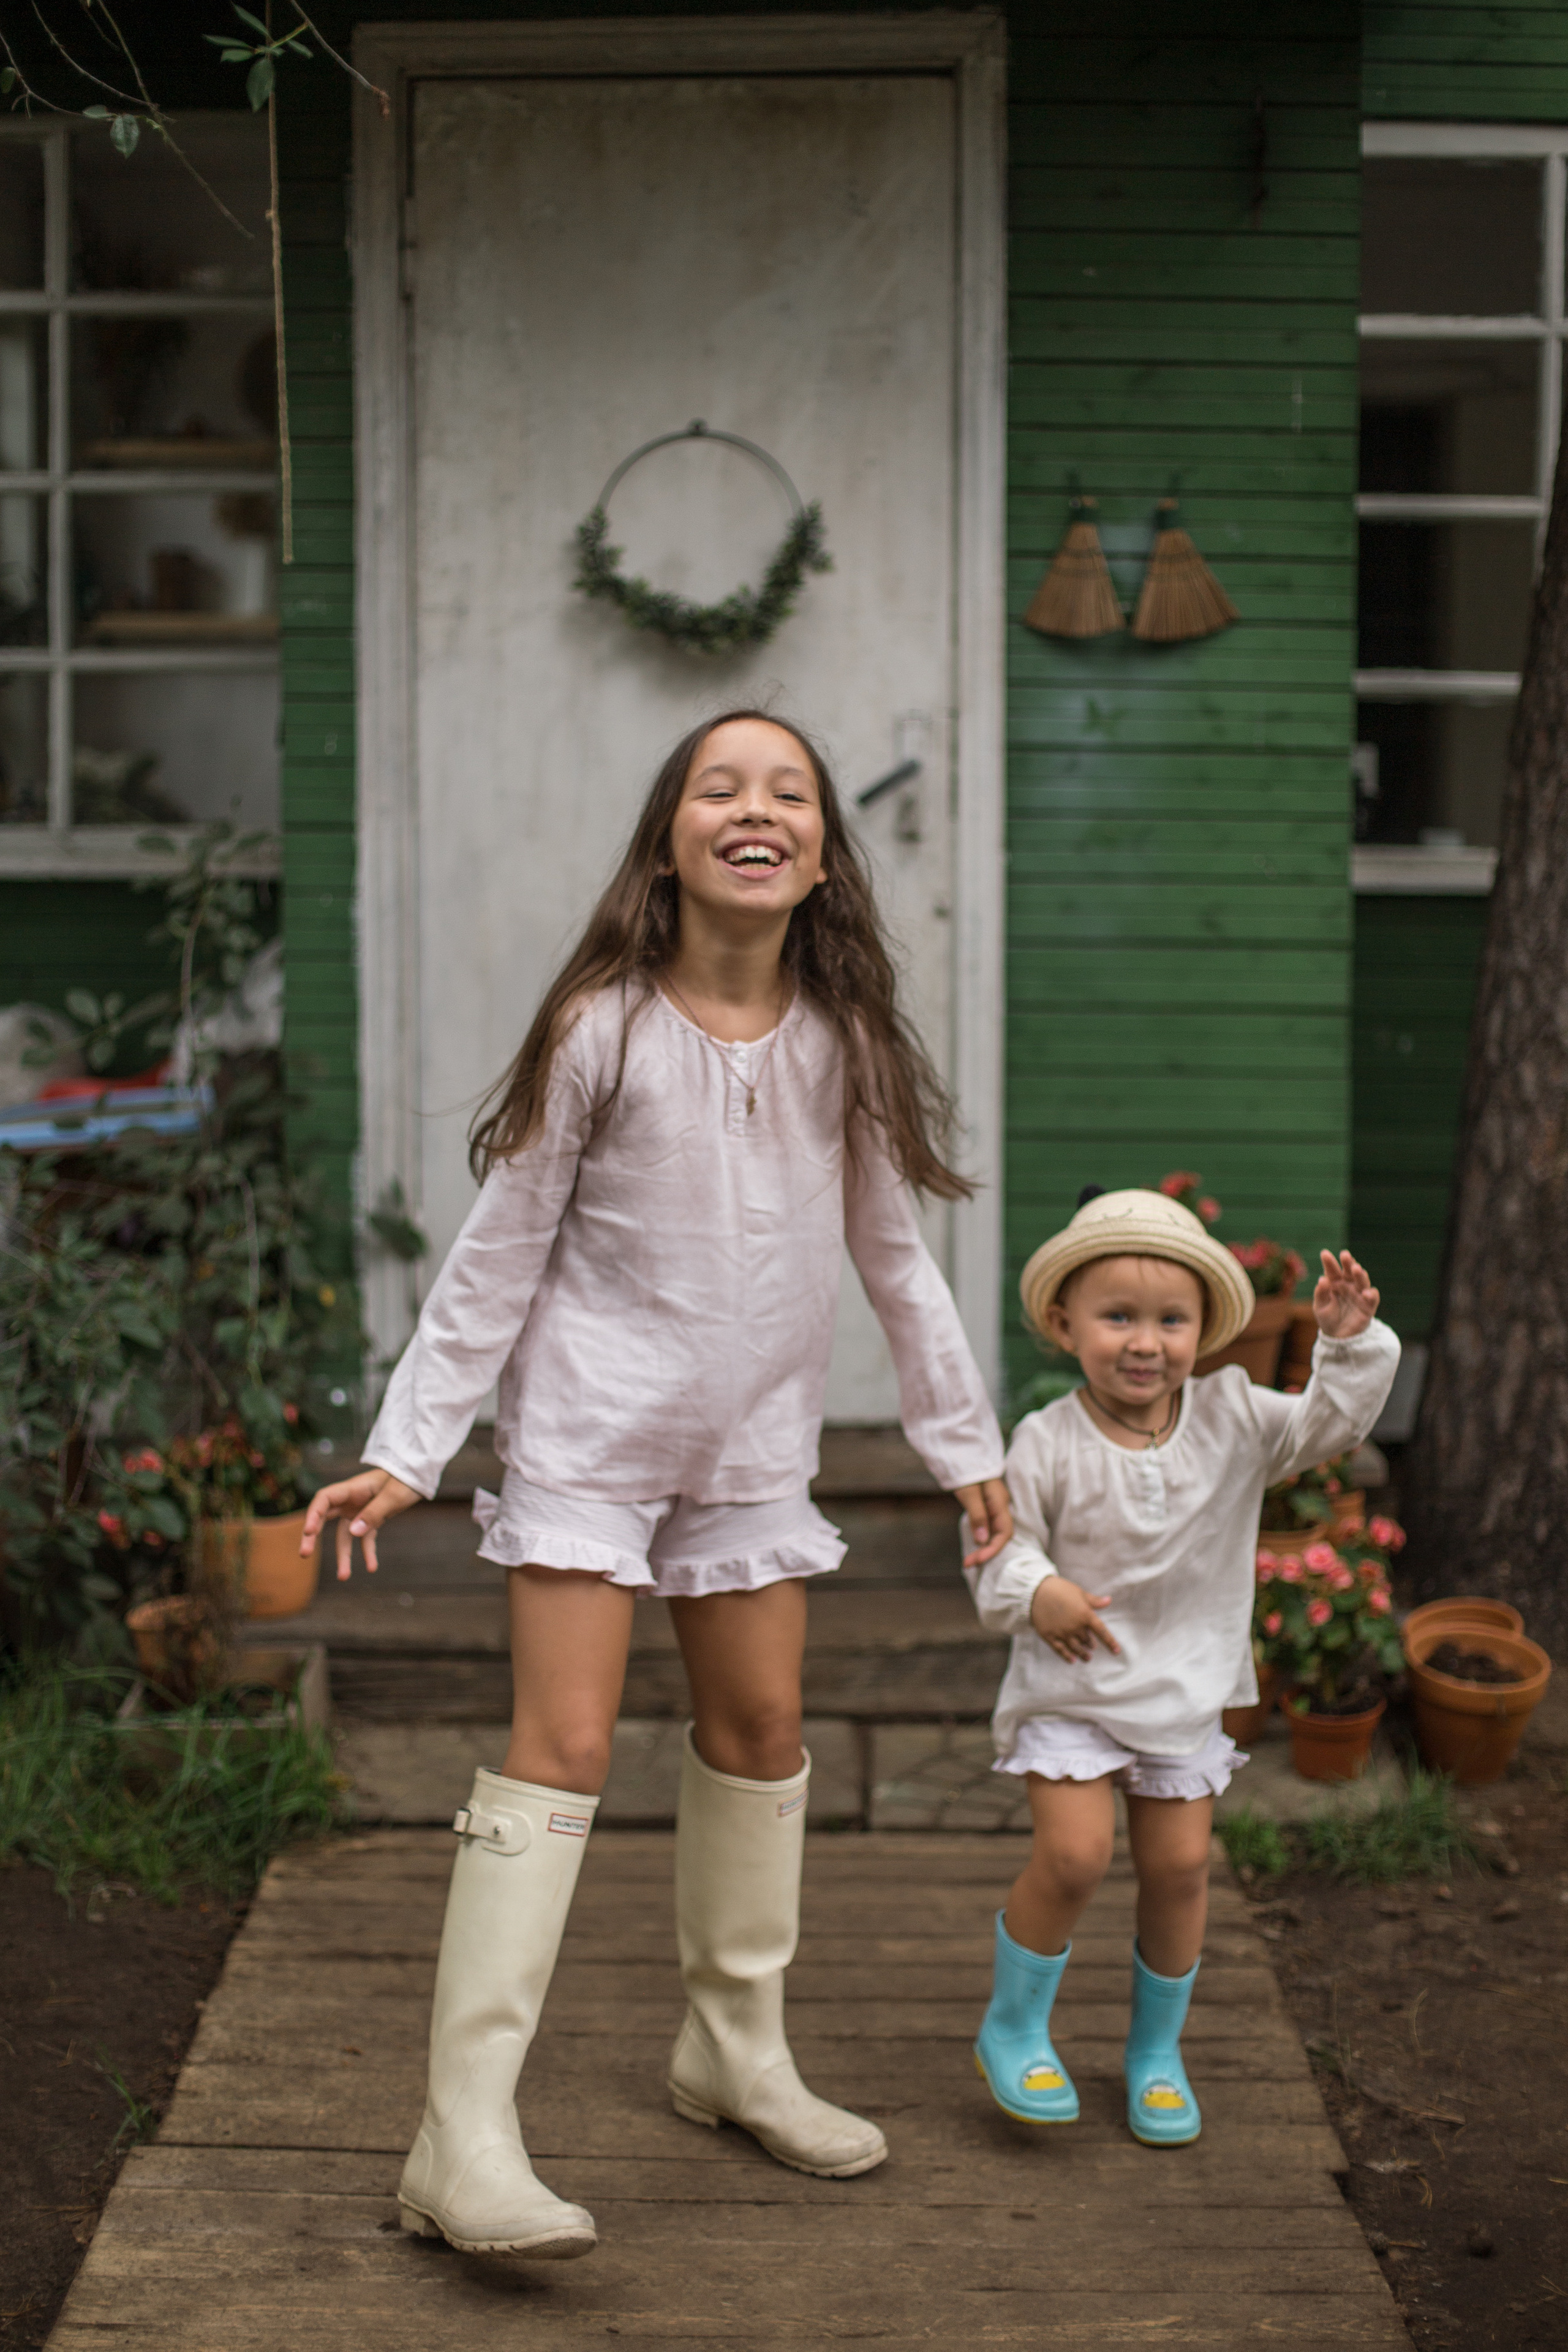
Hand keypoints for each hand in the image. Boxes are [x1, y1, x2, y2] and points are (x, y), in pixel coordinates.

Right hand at [301, 1468, 420, 1580]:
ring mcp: (360, 1510)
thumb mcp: (393, 1496)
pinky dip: (366, 1551)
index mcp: (353, 1488)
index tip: (309, 1531)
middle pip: (325, 1517)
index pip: (324, 1499)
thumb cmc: (406, 1479)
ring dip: (344, 1555)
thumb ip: (374, 1513)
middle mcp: (351, 1500)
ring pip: (345, 1534)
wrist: (419, 1475)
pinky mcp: (371, 1518)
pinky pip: (365, 1538)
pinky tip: (372, 1567)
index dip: (313, 1514)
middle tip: (304, 1554)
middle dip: (313, 1536)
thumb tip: (354, 1532)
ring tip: (343, 1577)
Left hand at [955, 1477, 1013, 1567]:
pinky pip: (987, 1526)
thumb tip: (982, 1541)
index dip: (993, 1549)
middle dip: (986, 1552)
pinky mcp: (986, 1505)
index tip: (978, 1560)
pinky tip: (974, 1545)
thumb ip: (977, 1516)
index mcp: (1000, 1502)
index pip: (1004, 1532)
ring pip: (993, 1532)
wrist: (962, 1452)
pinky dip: (981, 1537)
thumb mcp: (969, 1493)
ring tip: (969, 1560)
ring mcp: (994, 1506)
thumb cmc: (965, 1470)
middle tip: (968, 1564)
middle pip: (1000, 1535)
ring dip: (983, 1547)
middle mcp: (1000, 1506)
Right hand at [1030, 1574, 1118, 1662]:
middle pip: (1087, 1640)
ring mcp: (1062, 1632)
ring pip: (1076, 1648)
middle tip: (1092, 1646)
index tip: (1117, 1651)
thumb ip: (1094, 1601)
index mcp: (1085, 1614)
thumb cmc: (1060, 1589)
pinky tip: (1072, 1660)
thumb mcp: (1079, 1593)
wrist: (1035, 1591)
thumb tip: (1109, 1601)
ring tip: (1087, 1658)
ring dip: (1083, 1654)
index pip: (1102, 1632)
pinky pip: (1061, 1650)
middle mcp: (1075, 1626)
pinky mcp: (1049, 1636)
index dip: (1111, 1642)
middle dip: (1091, 1644)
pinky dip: (1068, 1656)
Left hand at [1313, 1249, 1379, 1339]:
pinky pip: (1372, 1298)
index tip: (1324, 1254)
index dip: (1329, 1262)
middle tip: (1345, 1255)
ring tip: (1356, 1269)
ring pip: (1362, 1281)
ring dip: (1360, 1274)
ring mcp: (1359, 1294)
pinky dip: (1371, 1294)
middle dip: (1348, 1262)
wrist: (1338, 1337)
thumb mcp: (1319, 1307)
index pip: (1332, 1270)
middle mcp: (1348, 1285)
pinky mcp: (1368, 1306)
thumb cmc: (1328, 1318)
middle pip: (1349, 1271)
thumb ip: (1320, 1293)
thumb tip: (1322, 1279)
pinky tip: (1366, 1293)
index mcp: (1335, 1283)